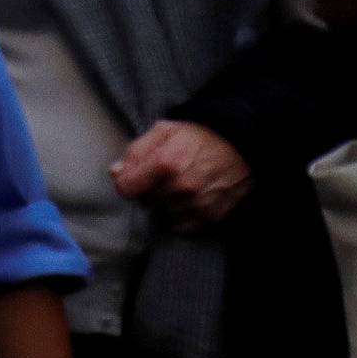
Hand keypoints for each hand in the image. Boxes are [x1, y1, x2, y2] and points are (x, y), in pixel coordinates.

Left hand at [112, 119, 251, 229]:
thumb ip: (136, 151)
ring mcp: (196, 204)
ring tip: (180, 186)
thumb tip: (116, 173)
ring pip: (161, 215)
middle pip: (145, 202)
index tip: (135, 177)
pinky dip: (181, 215)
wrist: (240, 144)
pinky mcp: (210, 216)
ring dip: (166, 204)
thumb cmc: (199, 136)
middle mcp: (180, 187)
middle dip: (150, 190)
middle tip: (165, 176)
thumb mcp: (165, 131)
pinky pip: (181, 226)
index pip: (126, 188)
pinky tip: (190, 199)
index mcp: (165, 162)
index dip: (128, 181)